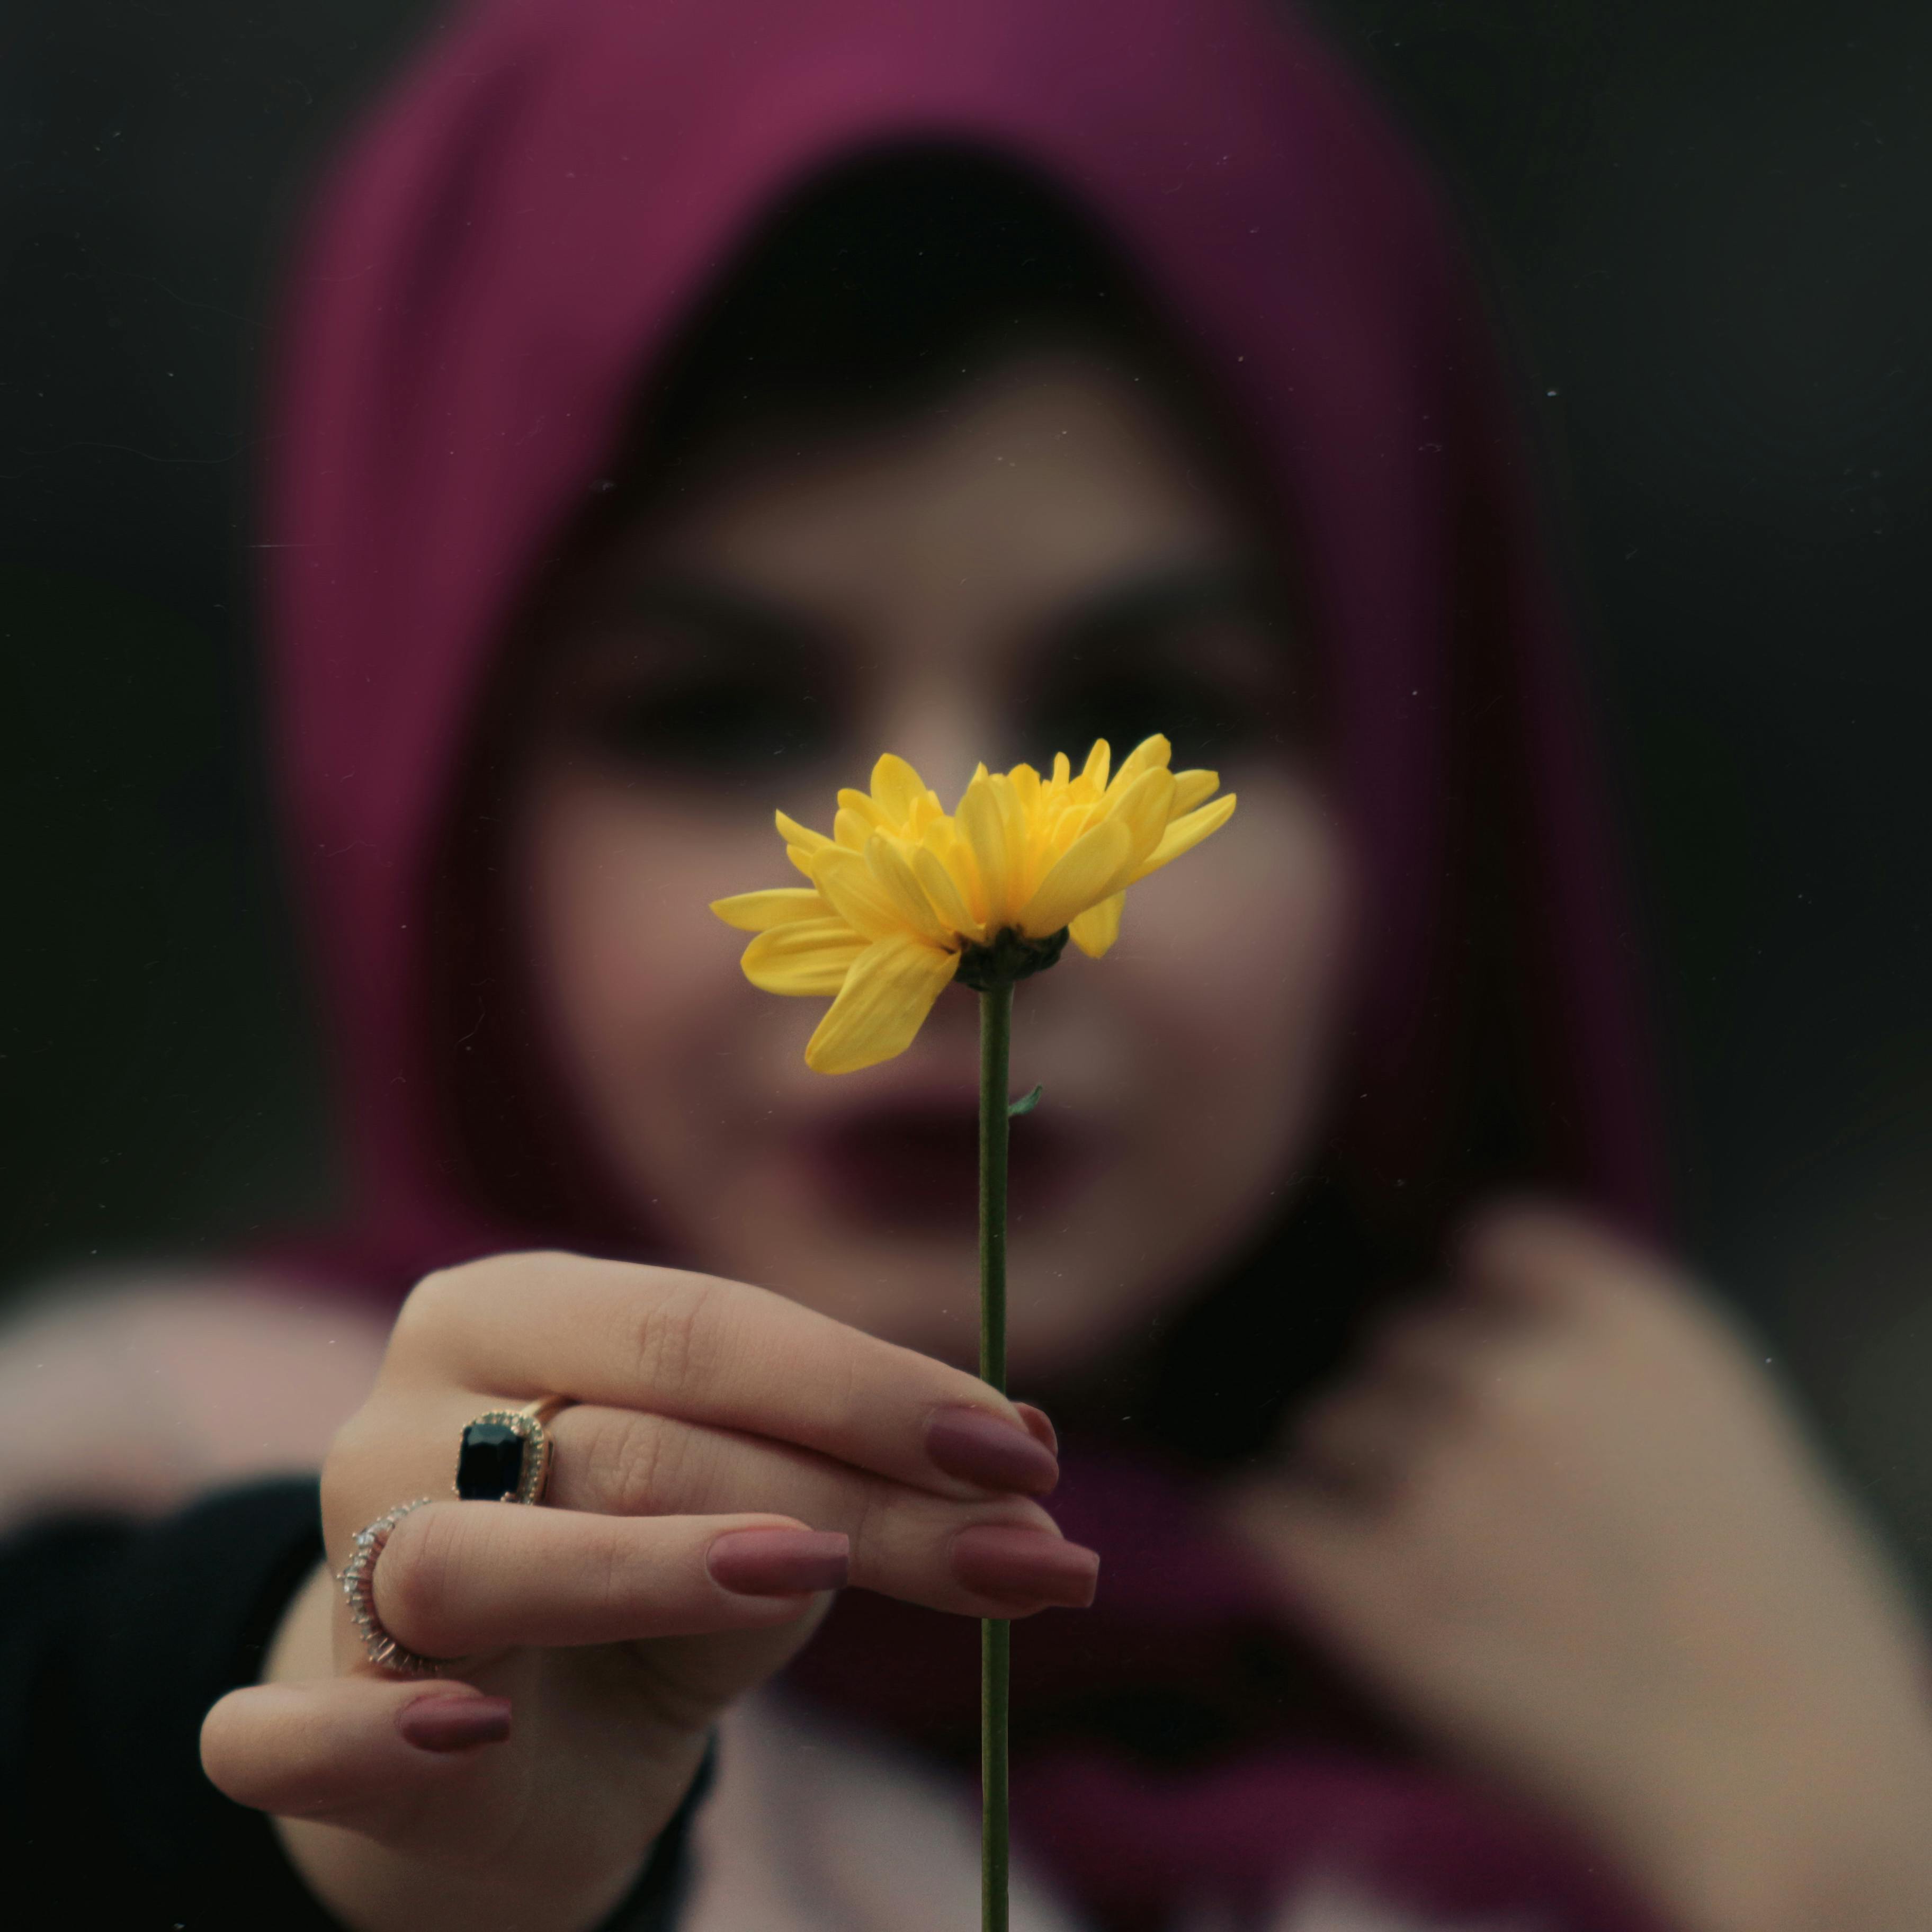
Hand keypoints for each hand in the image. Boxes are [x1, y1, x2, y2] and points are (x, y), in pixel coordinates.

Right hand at [201, 1251, 1093, 1931]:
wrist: (497, 1742)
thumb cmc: (640, 1585)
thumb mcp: (757, 1516)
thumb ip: (856, 1480)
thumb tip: (1028, 1451)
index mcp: (516, 1314)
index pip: (700, 1325)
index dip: (867, 1384)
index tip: (1026, 1452)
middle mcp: (414, 1412)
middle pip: (634, 1435)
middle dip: (846, 1488)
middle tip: (1023, 1545)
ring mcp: (348, 1562)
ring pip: (485, 1556)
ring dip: (648, 1565)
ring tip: (806, 1576)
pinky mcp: (317, 1715)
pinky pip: (289, 1732)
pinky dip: (368, 1732)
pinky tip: (474, 1732)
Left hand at [1225, 1204, 1931, 1931]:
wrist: (1786, 1775)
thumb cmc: (1766, 1606)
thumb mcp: (1713, 1408)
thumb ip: (1596, 1332)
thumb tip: (1473, 1291)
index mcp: (1621, 1321)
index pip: (1492, 1241)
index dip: (1485, 1309)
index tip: (1495, 1367)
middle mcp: (1518, 1375)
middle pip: (1399, 1341)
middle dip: (1422, 1406)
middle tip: (1473, 1498)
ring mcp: (1438, 1473)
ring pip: (1328, 1424)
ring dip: (1354, 1473)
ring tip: (1426, 1556)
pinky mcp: (1369, 1577)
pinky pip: (1263, 1510)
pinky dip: (1278, 1532)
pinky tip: (1315, 1565)